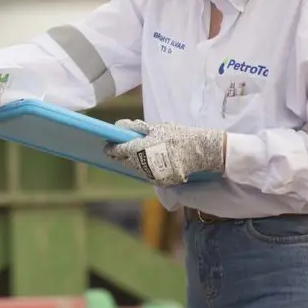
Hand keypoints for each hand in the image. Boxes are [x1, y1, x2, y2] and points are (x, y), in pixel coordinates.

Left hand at [103, 119, 225, 186]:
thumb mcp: (155, 128)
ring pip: (136, 169)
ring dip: (135, 162)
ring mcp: (150, 175)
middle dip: (123, 155)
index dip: (111, 148)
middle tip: (124, 148)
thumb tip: (118, 126)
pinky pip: (148, 174)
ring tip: (144, 153)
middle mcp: (141, 164)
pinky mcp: (159, 181)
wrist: (199, 151)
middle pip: (125, 161)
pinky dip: (147, 168)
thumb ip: (135, 128)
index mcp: (138, 149)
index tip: (107, 146)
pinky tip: (154, 161)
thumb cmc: (177, 136)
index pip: (117, 150)